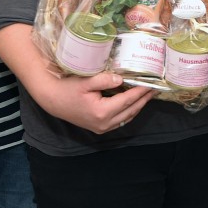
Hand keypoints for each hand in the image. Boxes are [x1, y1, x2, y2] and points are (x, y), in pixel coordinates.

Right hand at [32, 72, 155, 134]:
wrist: (52, 101)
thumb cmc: (67, 89)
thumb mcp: (85, 81)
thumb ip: (104, 80)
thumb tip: (121, 80)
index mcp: (102, 111)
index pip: (127, 100)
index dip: (140, 92)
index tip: (151, 84)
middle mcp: (104, 123)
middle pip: (131, 110)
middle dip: (143, 99)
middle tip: (155, 89)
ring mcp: (102, 127)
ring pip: (127, 117)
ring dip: (138, 106)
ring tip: (147, 95)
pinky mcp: (99, 128)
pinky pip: (120, 121)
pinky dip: (129, 112)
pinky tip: (134, 103)